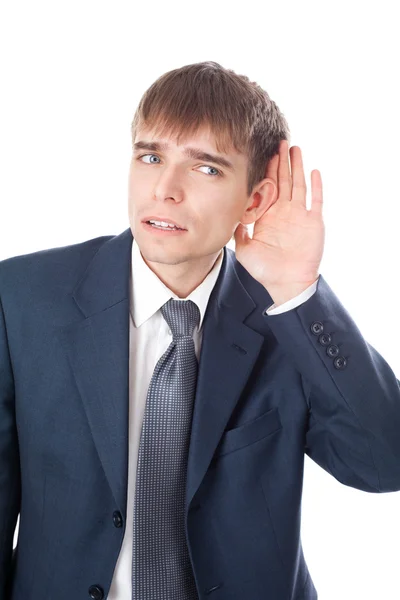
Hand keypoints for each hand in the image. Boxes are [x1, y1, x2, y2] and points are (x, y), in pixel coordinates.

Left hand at [233, 140, 324, 299]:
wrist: (286, 284)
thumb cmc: (266, 271)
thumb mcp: (244, 250)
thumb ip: (238, 232)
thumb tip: (230, 215)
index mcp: (268, 216)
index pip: (267, 187)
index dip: (265, 171)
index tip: (262, 153)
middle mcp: (284, 212)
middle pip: (283, 180)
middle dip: (281, 161)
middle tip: (279, 141)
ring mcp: (299, 216)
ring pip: (299, 185)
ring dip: (297, 167)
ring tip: (294, 148)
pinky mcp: (313, 222)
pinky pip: (316, 201)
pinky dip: (316, 186)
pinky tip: (314, 171)